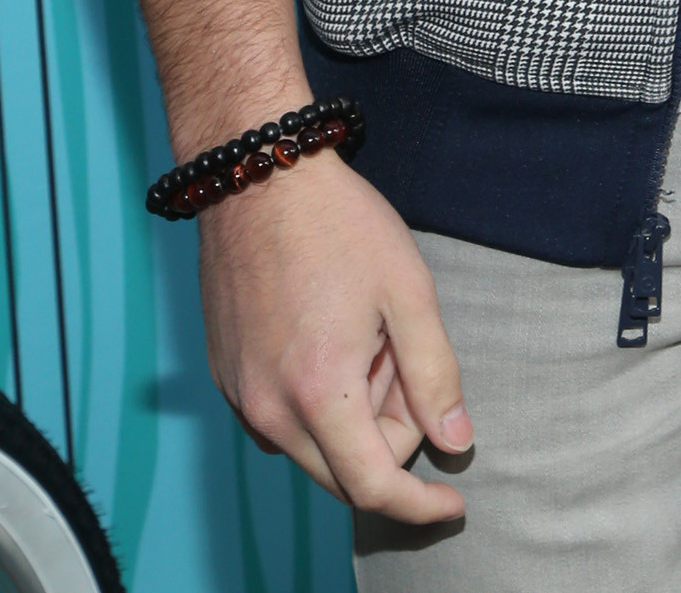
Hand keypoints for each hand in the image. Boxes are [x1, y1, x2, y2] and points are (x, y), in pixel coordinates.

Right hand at [199, 147, 473, 520]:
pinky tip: (330, 336)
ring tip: (366, 336)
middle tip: (402, 357)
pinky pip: (279, 420)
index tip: (453, 504)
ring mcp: (239, 394)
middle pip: (344, 472)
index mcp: (318, 392)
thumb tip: (456, 442)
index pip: (373, 488)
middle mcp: (268, 409)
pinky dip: (315, 400)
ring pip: (311, 447)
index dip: (420, 506)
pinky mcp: (224, 375)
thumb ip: (435, 374)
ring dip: (352, 416)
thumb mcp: (409, 291)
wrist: (258, 175)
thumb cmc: (337, 225)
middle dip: (389, 435)